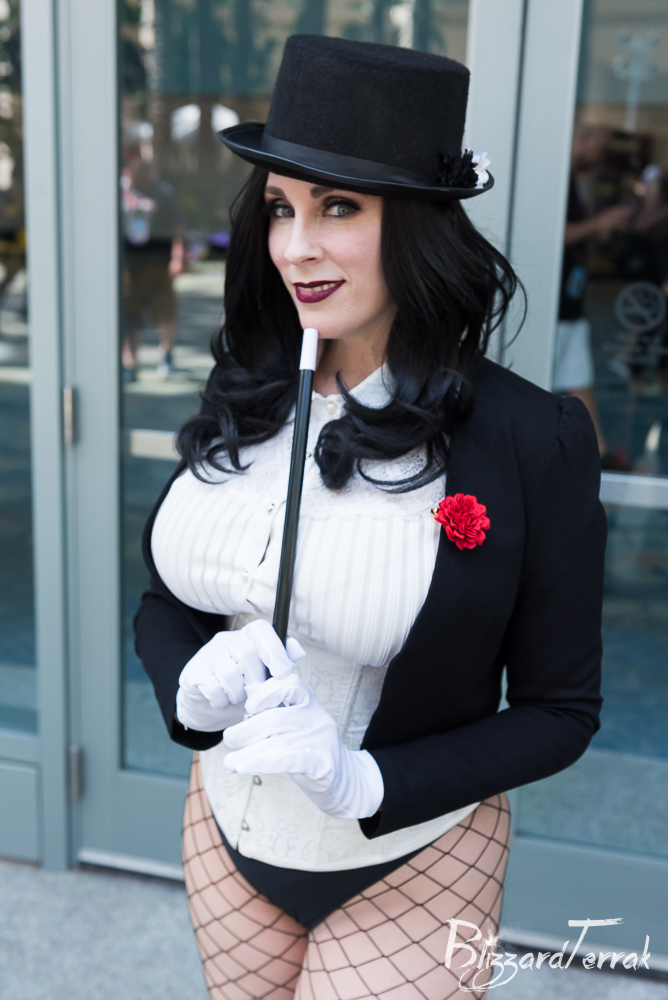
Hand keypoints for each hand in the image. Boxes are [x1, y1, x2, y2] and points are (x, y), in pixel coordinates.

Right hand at [175, 620, 305, 731]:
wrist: (208, 707)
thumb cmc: (243, 690)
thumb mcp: (265, 678)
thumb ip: (281, 664)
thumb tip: (297, 651)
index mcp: (248, 638)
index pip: (261, 630)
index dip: (274, 649)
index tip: (283, 673)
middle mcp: (227, 640)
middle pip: (246, 653)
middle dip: (255, 680)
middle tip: (255, 694)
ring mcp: (207, 654)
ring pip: (228, 672)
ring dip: (237, 693)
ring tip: (237, 698)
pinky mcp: (193, 672)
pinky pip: (212, 687)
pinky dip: (221, 700)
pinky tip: (221, 701)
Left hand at [222, 673, 383, 819]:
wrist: (347, 781)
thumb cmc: (312, 751)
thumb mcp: (297, 726)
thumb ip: (276, 712)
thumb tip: (247, 694)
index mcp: (310, 704)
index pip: (290, 684)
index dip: (265, 692)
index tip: (249, 707)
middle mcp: (318, 718)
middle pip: (276, 717)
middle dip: (246, 730)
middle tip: (229, 740)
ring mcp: (321, 741)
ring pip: (277, 743)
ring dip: (246, 753)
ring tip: (228, 763)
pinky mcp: (323, 764)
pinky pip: (289, 759)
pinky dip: (262, 763)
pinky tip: (243, 768)